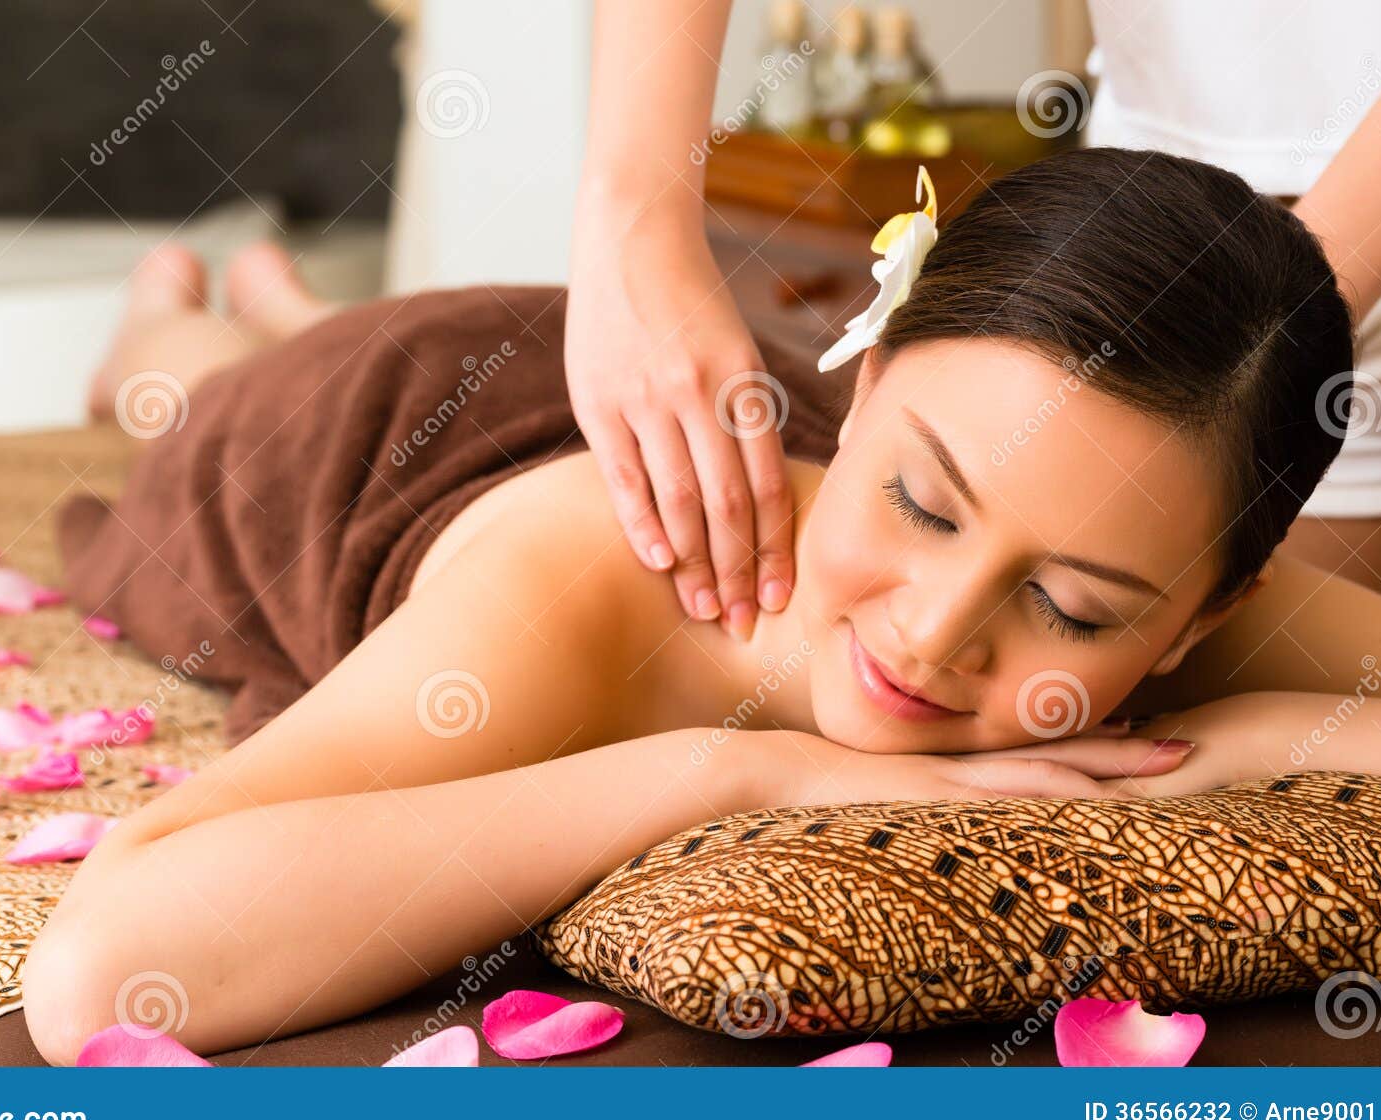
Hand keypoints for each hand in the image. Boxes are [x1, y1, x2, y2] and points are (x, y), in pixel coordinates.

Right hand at [566, 188, 793, 639]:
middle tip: (744, 624)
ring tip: (705, 609)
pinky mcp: (599, 402)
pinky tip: (658, 564)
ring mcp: (646, 399)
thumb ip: (744, 417)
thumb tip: (758, 497)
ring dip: (693, 563)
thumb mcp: (735, 351)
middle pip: (727, 504)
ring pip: (678, 499)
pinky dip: (642, 525)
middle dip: (739, 572)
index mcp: (744, 384)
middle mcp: (699, 395)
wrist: (632, 235)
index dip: (775, 547)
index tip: (781, 597)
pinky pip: (624, 478)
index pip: (767, 485)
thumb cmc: (691, 302)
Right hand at [755, 730, 1195, 809]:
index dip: (1093, 747)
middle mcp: (967, 764)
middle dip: (1126, 751)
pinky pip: (1009, 791)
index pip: (1038, 752)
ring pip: (1051, 766)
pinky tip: (1092, 794)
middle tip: (1186, 742)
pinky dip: (1055, 790)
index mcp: (957, 765)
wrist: (776, 771)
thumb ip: (910, 803)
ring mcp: (957, 775)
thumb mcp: (877, 797)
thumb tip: (934, 819)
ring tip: (1168, 758)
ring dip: (1112, 766)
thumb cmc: (816, 788)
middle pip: (1062, 753)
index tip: (1142, 738)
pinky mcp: (941, 791)